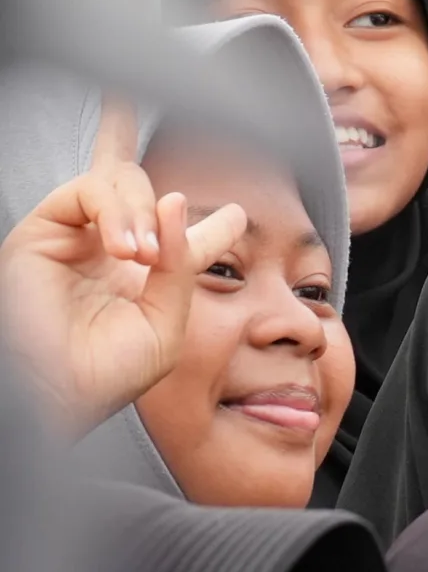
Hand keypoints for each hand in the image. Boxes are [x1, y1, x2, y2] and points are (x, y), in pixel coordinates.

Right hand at [0, 105, 241, 433]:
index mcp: (147, 278)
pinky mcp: (43, 231)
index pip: (181, 235)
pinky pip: (89, 191)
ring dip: (142, 213)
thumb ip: (180, 266)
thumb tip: (176, 202)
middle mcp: (111, 251)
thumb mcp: (167, 322)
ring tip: (144, 257)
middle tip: (161, 254)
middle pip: (142, 188)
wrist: (61, 389)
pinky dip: (116, 211)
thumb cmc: (108, 372)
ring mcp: (77, 238)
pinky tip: (124, 248)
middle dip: (163, 206)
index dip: (211, 221)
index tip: (240, 214)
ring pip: (120, 182)